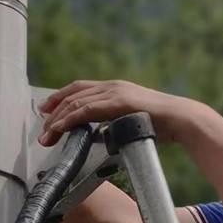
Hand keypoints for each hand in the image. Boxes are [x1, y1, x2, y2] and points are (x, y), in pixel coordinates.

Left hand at [37, 79, 194, 146]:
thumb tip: (98, 135)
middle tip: (42, 128)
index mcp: (115, 89)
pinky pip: (86, 110)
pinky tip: (59, 129)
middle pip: (73, 94)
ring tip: (47, 135)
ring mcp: (115, 92)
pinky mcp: (117, 102)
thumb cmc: (161, 125)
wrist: (181, 119)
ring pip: (76, 102)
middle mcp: (112, 86)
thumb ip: (113, 125)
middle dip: (53, 111)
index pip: (80, 89)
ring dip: (57, 119)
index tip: (46, 110)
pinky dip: (69, 120)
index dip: (60, 98)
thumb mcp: (130, 122)